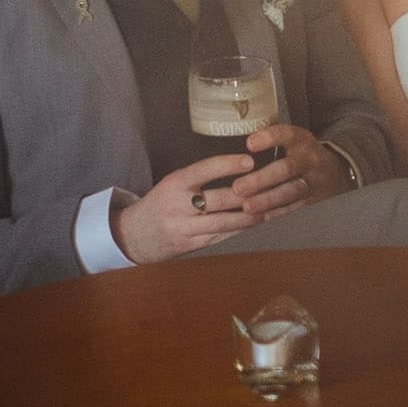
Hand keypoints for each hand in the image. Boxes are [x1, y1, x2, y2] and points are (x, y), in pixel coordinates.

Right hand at [114, 153, 260, 263]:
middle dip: (250, 194)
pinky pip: (221, 236)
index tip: (250, 161)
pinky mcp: (191, 245)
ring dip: (253, 215)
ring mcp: (184, 228)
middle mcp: (178, 205)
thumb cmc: (161, 203)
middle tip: (274, 185)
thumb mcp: (172, 183)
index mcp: (174, 183)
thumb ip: (200, 177)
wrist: (132, 235)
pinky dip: (242, 229)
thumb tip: (240, 165)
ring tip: (274, 206)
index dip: (227, 165)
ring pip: (225, 221)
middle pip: (220, 199)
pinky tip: (259, 222)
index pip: (203, 170)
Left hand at [232, 123, 351, 218]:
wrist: (336, 173)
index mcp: (301, 140)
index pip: (286, 134)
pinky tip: (264, 218)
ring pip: (291, 191)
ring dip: (268, 199)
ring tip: (247, 207)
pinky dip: (280, 213)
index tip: (249, 143)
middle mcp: (310, 159)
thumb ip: (269, 141)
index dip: (268, 138)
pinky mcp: (316, 199)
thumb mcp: (292, 141)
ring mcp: (315, 181)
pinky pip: (297, 207)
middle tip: (238, 187)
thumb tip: (230, 143)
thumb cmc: (301, 155)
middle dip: (261, 179)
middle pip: (286, 168)